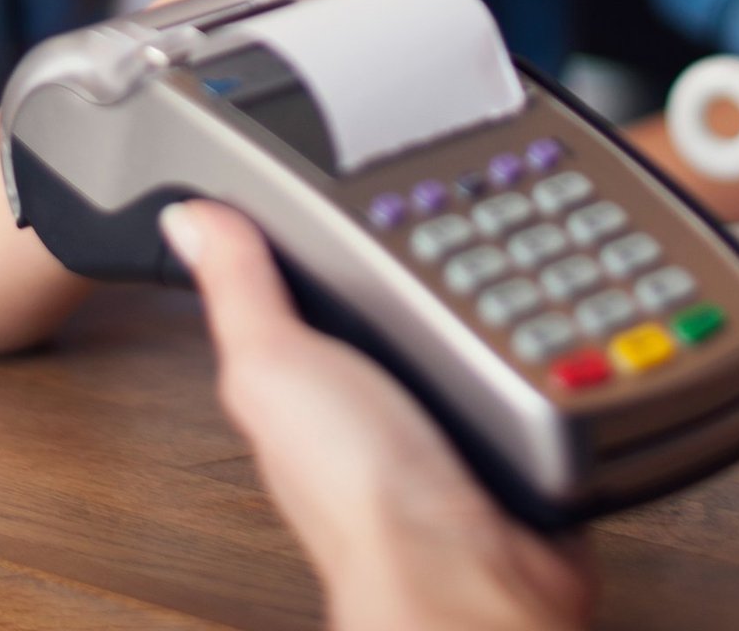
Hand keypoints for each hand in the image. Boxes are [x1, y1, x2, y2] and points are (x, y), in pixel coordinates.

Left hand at [164, 201, 588, 630]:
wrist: (465, 571)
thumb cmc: (359, 494)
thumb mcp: (275, 365)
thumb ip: (239, 289)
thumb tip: (188, 217)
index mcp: (305, 376)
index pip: (307, 278)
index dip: (323, 228)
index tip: (348, 167)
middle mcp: (373, 397)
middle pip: (397, 290)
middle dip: (428, 244)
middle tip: (452, 189)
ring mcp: (444, 413)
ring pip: (467, 316)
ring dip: (494, 284)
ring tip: (509, 229)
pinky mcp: (509, 426)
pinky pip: (526, 357)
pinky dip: (541, 333)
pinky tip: (549, 306)